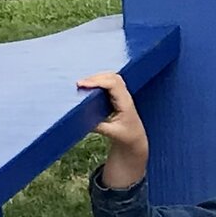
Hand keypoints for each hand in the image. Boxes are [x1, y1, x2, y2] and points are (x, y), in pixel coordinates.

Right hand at [78, 71, 148, 189]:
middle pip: (112, 77)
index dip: (97, 81)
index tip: (82, 84)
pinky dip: (100, 81)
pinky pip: (110, 83)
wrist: (135, 139)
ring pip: (112, 78)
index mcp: (125, 103)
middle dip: (95, 77)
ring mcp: (123, 95)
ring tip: (83, 84)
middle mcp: (125, 96)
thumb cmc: (126, 136)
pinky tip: (90, 87)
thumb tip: (82, 118)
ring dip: (97, 78)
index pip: (112, 85)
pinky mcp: (119, 96)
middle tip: (80, 84)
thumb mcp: (111, 133)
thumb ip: (97, 126)